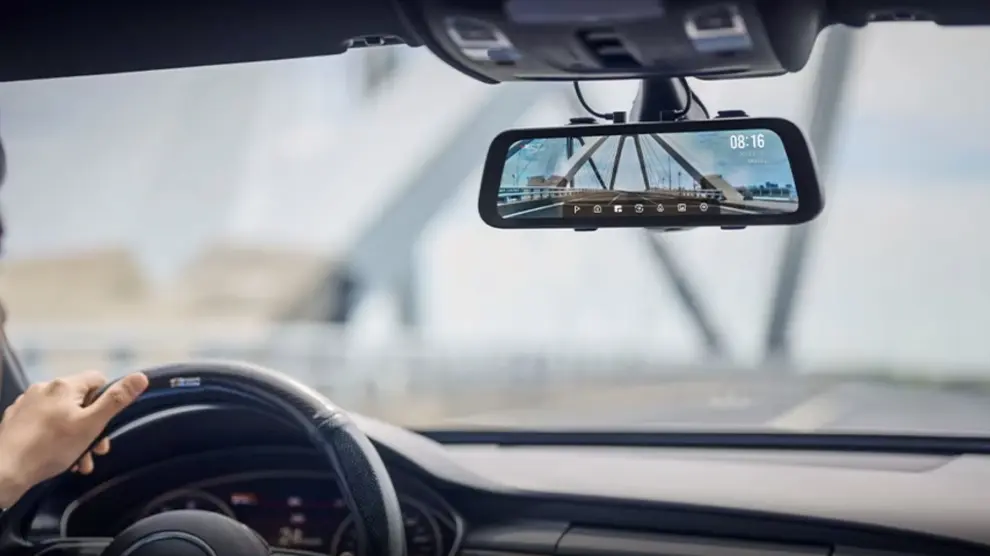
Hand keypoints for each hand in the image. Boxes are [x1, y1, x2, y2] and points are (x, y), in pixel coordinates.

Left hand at [0, 370, 148, 507]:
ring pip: (62, 414)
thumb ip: (117, 400)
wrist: (4, 471)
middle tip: (95, 450)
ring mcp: (26, 403)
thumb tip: (141, 376)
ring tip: (77, 461)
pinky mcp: (15, 419)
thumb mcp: (91, 425)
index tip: (105, 423)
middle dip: (92, 426)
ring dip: (75, 436)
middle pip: (80, 400)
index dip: (107, 401)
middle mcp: (44, 388)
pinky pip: (44, 423)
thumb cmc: (49, 448)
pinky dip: (54, 437)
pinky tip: (55, 455)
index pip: (98, 380)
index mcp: (64, 386)